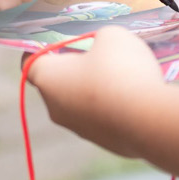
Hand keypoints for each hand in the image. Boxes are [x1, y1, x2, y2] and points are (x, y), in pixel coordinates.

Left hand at [28, 27, 167, 157]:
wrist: (149, 120)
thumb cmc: (120, 70)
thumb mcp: (110, 36)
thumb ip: (99, 38)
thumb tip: (103, 49)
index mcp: (48, 79)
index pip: (29, 63)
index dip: (38, 49)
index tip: (52, 40)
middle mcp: (56, 109)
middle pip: (57, 83)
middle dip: (73, 68)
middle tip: (96, 54)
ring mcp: (80, 130)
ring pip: (80, 103)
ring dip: (94, 89)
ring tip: (122, 75)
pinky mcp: (104, 143)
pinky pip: (103, 118)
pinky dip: (113, 107)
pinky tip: (135, 96)